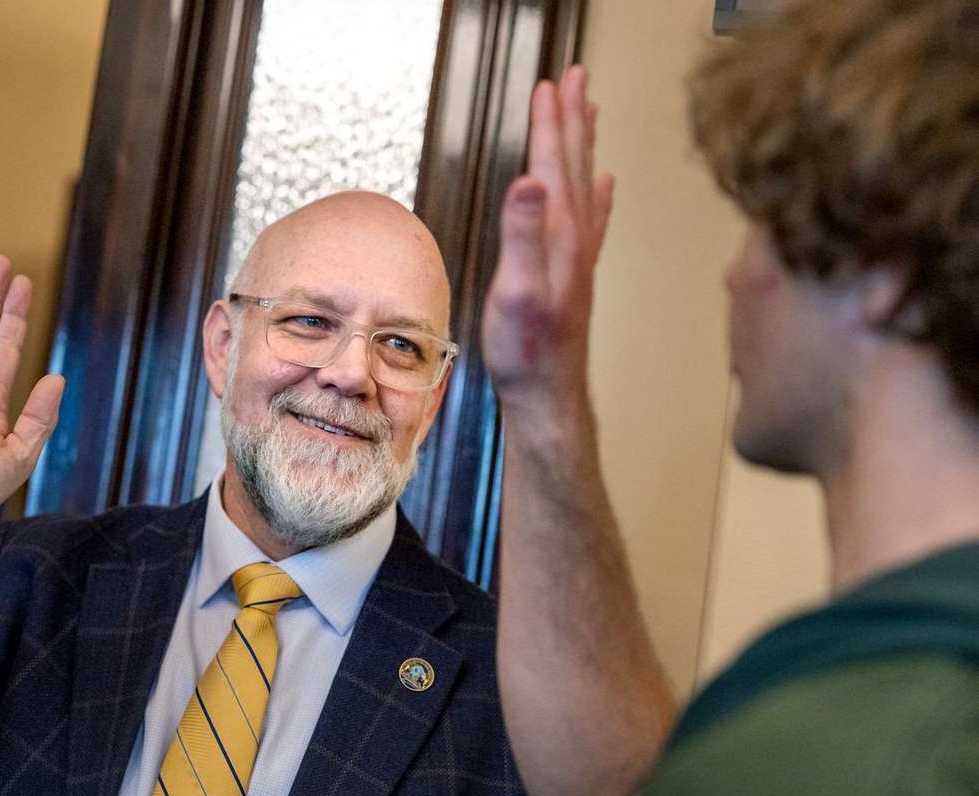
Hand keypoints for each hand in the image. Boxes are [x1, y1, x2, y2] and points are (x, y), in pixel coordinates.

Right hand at [482, 66, 613, 405]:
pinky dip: (598, 194)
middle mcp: (576, 240)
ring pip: (586, 184)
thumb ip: (522, 234)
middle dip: (573, 118)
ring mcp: (579, 256)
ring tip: (587, 112)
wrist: (550, 394)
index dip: (549, 123)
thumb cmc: (528, 352)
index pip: (553, 165)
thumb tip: (529, 181)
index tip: (548, 85)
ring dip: (584, 146)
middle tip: (574, 78)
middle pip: (576, 165)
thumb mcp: (515, 292)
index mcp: (560, 236)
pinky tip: (602, 186)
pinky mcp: (576, 275)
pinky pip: (592, 219)